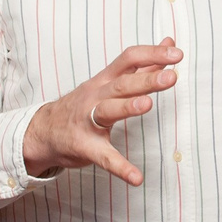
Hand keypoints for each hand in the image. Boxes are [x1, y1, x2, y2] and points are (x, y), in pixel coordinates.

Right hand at [21, 39, 180, 184]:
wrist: (43, 132)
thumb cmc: (84, 104)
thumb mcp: (110, 81)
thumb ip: (142, 65)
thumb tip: (169, 43)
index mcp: (105, 80)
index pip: (129, 59)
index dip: (152, 54)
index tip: (177, 53)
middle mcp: (96, 96)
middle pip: (122, 84)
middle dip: (146, 80)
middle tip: (171, 77)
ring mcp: (88, 121)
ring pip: (108, 111)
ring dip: (128, 107)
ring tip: (147, 104)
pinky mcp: (85, 147)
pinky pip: (104, 157)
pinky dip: (120, 167)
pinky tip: (136, 177)